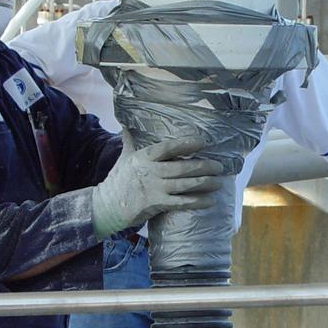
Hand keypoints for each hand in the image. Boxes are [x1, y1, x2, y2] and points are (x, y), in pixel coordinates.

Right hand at [91, 136, 223, 238]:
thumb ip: (130, 140)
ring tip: (219, 182)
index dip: (185, 144)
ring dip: (205, 183)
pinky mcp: (157, 204)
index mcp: (144, 157)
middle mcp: (151, 172)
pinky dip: (198, 202)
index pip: (168, 148)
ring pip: (185, 185)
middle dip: (204, 167)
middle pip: (182, 168)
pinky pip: (182, 203)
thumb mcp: (125, 157)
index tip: (201, 142)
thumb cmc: (118, 179)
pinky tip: (210, 200)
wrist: (107, 205)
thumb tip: (126, 122)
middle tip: (219, 166)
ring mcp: (155, 189)